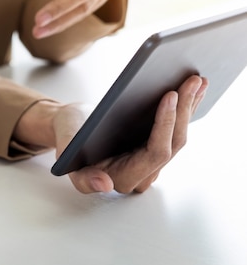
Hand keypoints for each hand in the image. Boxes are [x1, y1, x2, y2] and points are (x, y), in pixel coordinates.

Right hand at [53, 75, 207, 193]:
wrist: (71, 128)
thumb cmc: (68, 135)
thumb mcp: (67, 149)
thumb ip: (82, 173)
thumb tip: (104, 184)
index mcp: (122, 178)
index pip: (155, 153)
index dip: (165, 124)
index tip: (168, 95)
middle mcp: (142, 175)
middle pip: (173, 144)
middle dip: (183, 110)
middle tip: (190, 80)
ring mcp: (152, 163)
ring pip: (179, 137)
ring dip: (190, 107)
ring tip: (197, 81)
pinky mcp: (156, 149)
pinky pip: (175, 131)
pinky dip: (185, 109)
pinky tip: (194, 90)